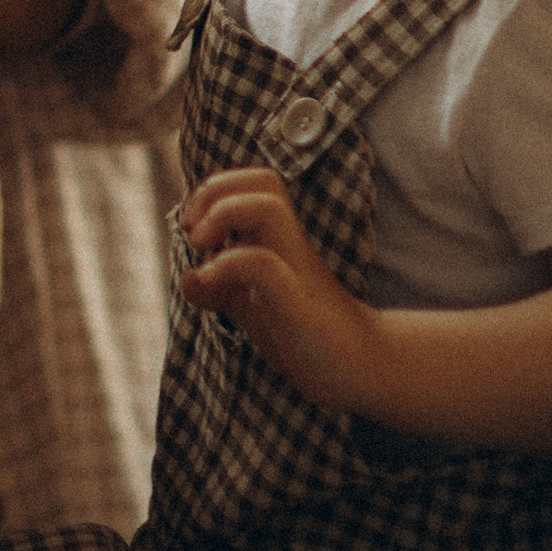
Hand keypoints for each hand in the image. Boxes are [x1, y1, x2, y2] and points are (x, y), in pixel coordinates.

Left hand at [177, 160, 376, 413]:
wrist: (361, 370)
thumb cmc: (308, 334)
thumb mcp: (255, 308)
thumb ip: (223, 290)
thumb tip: (190, 278)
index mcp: (278, 241)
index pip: (252, 183)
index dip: (213, 191)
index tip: (194, 230)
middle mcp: (289, 246)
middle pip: (263, 180)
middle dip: (215, 191)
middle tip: (195, 232)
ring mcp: (297, 270)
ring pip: (267, 206)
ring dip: (222, 213)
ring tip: (202, 245)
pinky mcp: (297, 303)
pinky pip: (263, 264)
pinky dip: (227, 264)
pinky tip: (211, 286)